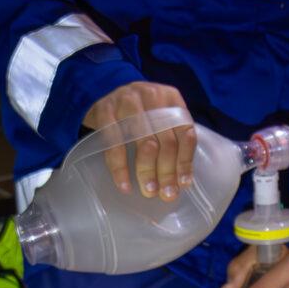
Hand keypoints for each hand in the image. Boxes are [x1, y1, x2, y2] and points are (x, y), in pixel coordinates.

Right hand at [82, 81, 194, 200]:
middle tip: (165, 194)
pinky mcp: (105, 110)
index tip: (183, 184)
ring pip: (143, 140)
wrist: (102, 93)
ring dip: (147, 170)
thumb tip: (182, 181)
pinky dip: (120, 167)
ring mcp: (127, 100)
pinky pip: (114, 143)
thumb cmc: (139, 112)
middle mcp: (151, 95)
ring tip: (148, 191)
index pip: (185, 130)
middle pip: (165, 138)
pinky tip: (124, 185)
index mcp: (170, 96)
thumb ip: (173, 139)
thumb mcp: (160, 116)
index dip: (185, 160)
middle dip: (167, 171)